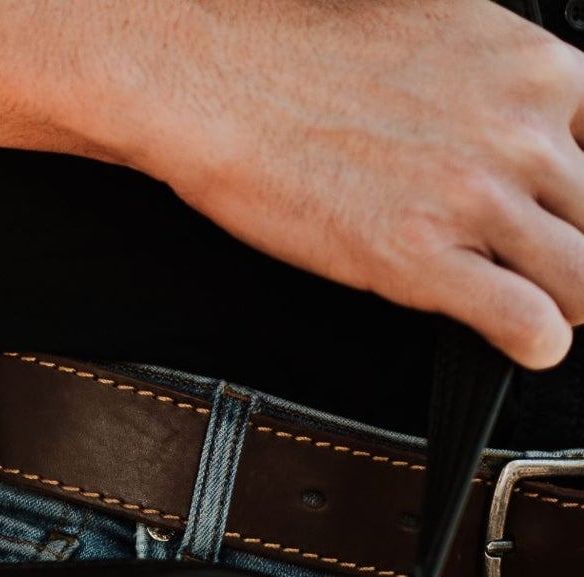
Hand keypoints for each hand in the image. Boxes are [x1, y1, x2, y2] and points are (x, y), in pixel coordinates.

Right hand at [88, 0, 583, 367]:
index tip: (565, 214)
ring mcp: (476, 200)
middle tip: (549, 267)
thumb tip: (523, 118)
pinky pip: (525, 320)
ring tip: (544, 308)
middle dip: (580, 251)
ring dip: (570, 302)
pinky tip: (526, 341)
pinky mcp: (420, 260)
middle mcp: (523, 133)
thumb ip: (504, 85)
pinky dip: (536, 341)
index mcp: (540, 71)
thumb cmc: (314, 59)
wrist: (227, 82)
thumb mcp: (451, 34)